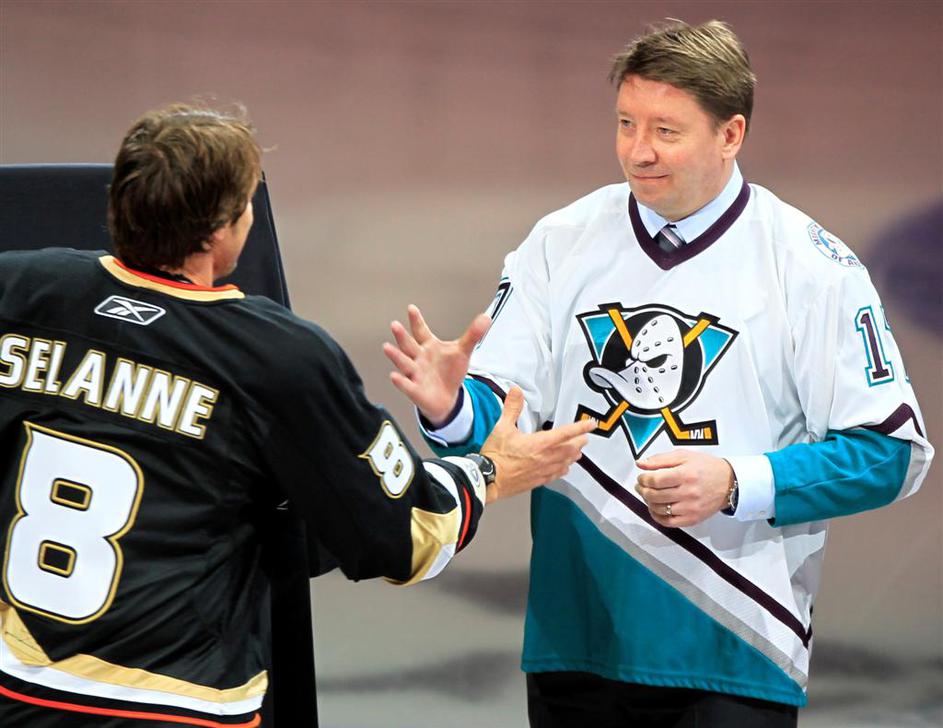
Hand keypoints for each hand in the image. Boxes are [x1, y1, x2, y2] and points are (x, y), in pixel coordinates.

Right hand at [384, 305, 490, 425]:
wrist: (447, 398)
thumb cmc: (449, 372)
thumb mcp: (462, 352)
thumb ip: (472, 335)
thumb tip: (486, 317)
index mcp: (428, 346)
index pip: (421, 331)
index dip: (417, 321)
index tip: (412, 308)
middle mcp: (418, 358)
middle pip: (409, 345)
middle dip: (402, 336)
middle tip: (395, 325)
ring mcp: (415, 374)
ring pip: (404, 364)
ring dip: (396, 356)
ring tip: (387, 347)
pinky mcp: (416, 391)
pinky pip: (407, 386)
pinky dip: (401, 382)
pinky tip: (394, 376)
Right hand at [480, 387, 595, 503]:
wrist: (489, 479)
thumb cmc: (496, 455)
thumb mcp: (502, 427)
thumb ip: (512, 408)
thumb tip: (516, 391)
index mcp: (540, 443)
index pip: (566, 433)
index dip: (581, 428)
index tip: (591, 424)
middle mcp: (546, 457)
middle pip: (570, 449)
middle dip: (579, 442)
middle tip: (584, 438)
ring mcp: (544, 470)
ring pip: (566, 462)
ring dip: (573, 456)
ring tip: (578, 452)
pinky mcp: (539, 480)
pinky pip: (557, 474)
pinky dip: (563, 469)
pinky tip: (564, 468)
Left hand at [634, 450, 732, 527]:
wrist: (729, 482)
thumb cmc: (707, 468)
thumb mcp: (684, 456)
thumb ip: (660, 459)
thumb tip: (641, 463)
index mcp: (686, 474)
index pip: (655, 480)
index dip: (643, 479)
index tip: (641, 477)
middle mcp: (688, 492)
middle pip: (655, 495)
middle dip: (642, 490)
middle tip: (640, 486)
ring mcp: (690, 508)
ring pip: (659, 509)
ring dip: (648, 502)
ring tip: (648, 495)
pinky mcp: (692, 519)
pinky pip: (668, 522)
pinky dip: (657, 516)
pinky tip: (656, 508)